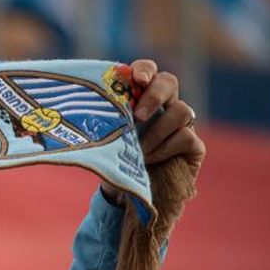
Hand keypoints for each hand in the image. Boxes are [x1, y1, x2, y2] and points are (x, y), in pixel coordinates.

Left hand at [100, 59, 205, 198]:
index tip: (136, 79)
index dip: (144, 70)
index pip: (148, 72)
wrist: (128, 200)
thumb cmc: (113, 165)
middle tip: (138, 117)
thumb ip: (100, 125)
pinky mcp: (194, 147)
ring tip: (139, 151)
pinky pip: (186, 136)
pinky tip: (149, 161)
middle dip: (154, 95)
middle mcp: (165, 107)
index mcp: (141, 100)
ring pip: (181, 110)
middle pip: (169, 82)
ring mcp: (182, 125)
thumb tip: (75, 115)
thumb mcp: (103, 143)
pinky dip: (165, 148)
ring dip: (156, 132)